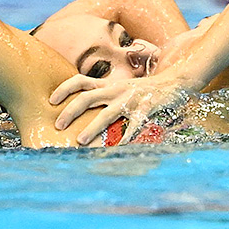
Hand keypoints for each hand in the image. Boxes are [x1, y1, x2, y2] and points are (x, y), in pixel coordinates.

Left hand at [49, 73, 193, 145]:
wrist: (176, 80)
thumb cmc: (146, 89)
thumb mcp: (121, 88)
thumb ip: (105, 94)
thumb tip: (83, 105)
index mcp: (109, 84)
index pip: (80, 80)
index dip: (64, 88)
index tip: (51, 100)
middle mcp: (116, 90)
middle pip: (87, 97)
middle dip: (70, 111)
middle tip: (58, 125)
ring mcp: (131, 99)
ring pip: (107, 113)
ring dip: (92, 127)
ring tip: (81, 141)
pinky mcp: (146, 108)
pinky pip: (134, 125)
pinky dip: (125, 137)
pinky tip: (117, 149)